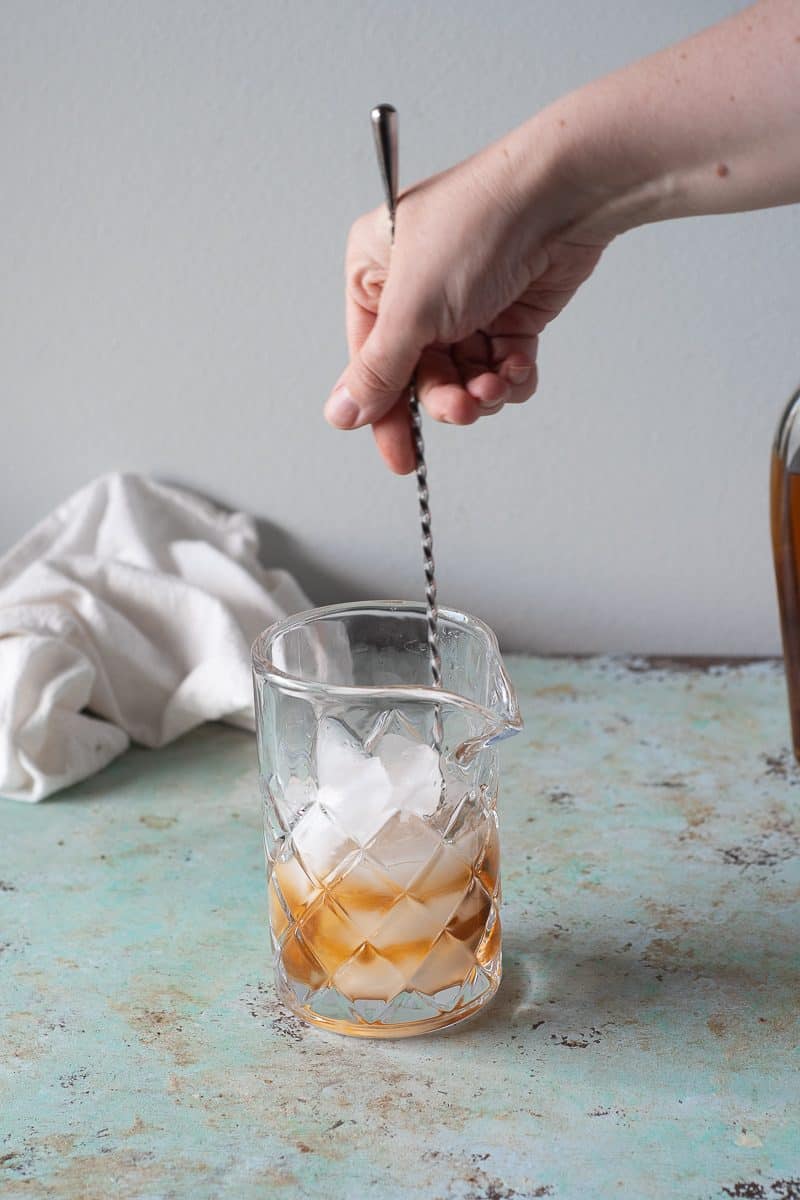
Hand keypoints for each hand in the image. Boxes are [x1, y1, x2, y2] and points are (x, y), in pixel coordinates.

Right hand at [324, 136, 606, 472]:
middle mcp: (416, 290)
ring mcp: (464, 303)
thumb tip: (341, 413)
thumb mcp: (413, 308)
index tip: (401, 458)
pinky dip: (510, 376)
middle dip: (446, 398)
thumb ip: (378, 370)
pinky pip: (499, 366)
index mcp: (375, 275)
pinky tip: (517, 368)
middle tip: (465, 407)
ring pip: (463, 377)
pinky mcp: (508, 312)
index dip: (385, 413)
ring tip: (496, 383)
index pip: (370, 361)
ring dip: (482, 390)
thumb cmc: (477, 226)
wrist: (561, 199)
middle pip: (420, 376)